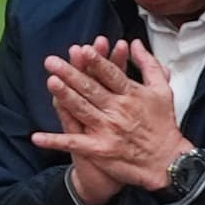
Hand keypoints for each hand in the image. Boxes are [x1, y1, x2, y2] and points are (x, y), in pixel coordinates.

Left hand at [34, 40, 183, 204]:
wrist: (167, 161)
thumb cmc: (163, 124)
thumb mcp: (162, 90)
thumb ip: (148, 64)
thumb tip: (134, 42)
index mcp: (132, 94)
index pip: (111, 74)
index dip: (97, 62)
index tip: (83, 49)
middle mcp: (119, 110)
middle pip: (91, 89)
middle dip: (71, 74)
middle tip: (52, 61)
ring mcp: (108, 130)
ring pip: (82, 109)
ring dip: (64, 96)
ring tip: (50, 82)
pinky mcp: (100, 149)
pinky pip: (74, 143)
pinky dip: (55, 141)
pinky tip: (36, 137)